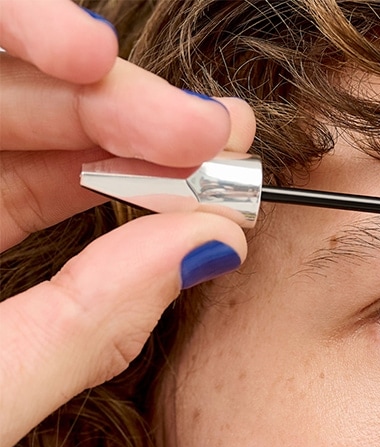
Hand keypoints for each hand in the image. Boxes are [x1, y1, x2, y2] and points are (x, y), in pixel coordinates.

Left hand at [0, 0, 255, 446]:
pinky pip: (11, 191)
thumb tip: (202, 250)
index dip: (30, 38)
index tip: (126, 75)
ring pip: (9, 137)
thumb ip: (88, 325)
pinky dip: (86, 193)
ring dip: (114, 147)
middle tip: (210, 139)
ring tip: (199, 172)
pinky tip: (146, 199)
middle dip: (106, 105)